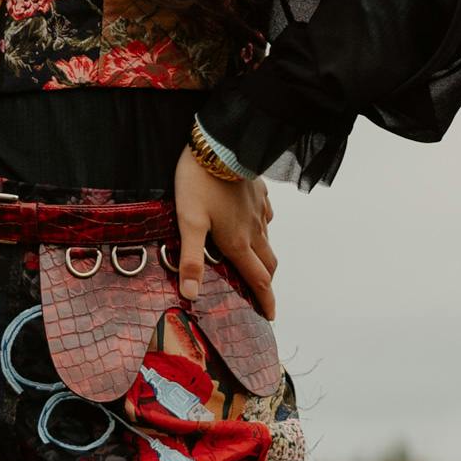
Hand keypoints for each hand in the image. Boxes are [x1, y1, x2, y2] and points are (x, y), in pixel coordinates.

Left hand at [174, 141, 277, 320]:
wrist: (219, 144)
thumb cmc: (200, 182)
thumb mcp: (189, 222)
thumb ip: (191, 259)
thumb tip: (190, 294)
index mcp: (237, 242)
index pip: (258, 280)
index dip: (265, 301)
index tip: (270, 316)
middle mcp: (254, 230)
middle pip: (267, 264)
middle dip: (266, 282)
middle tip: (260, 293)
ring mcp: (260, 210)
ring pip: (267, 240)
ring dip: (263, 257)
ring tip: (252, 262)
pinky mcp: (260, 192)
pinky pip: (266, 217)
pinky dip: (262, 229)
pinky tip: (252, 224)